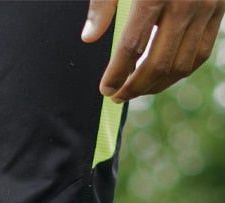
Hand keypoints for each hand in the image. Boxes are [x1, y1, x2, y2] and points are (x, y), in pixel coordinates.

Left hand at [82, 0, 224, 102]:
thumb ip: (103, 3)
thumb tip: (89, 38)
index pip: (132, 47)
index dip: (116, 74)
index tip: (104, 89)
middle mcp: (185, 1)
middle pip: (157, 63)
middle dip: (134, 87)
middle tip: (116, 96)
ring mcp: (207, 6)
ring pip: (181, 65)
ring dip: (156, 86)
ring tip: (135, 90)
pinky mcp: (219, 8)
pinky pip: (200, 53)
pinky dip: (179, 71)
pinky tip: (161, 77)